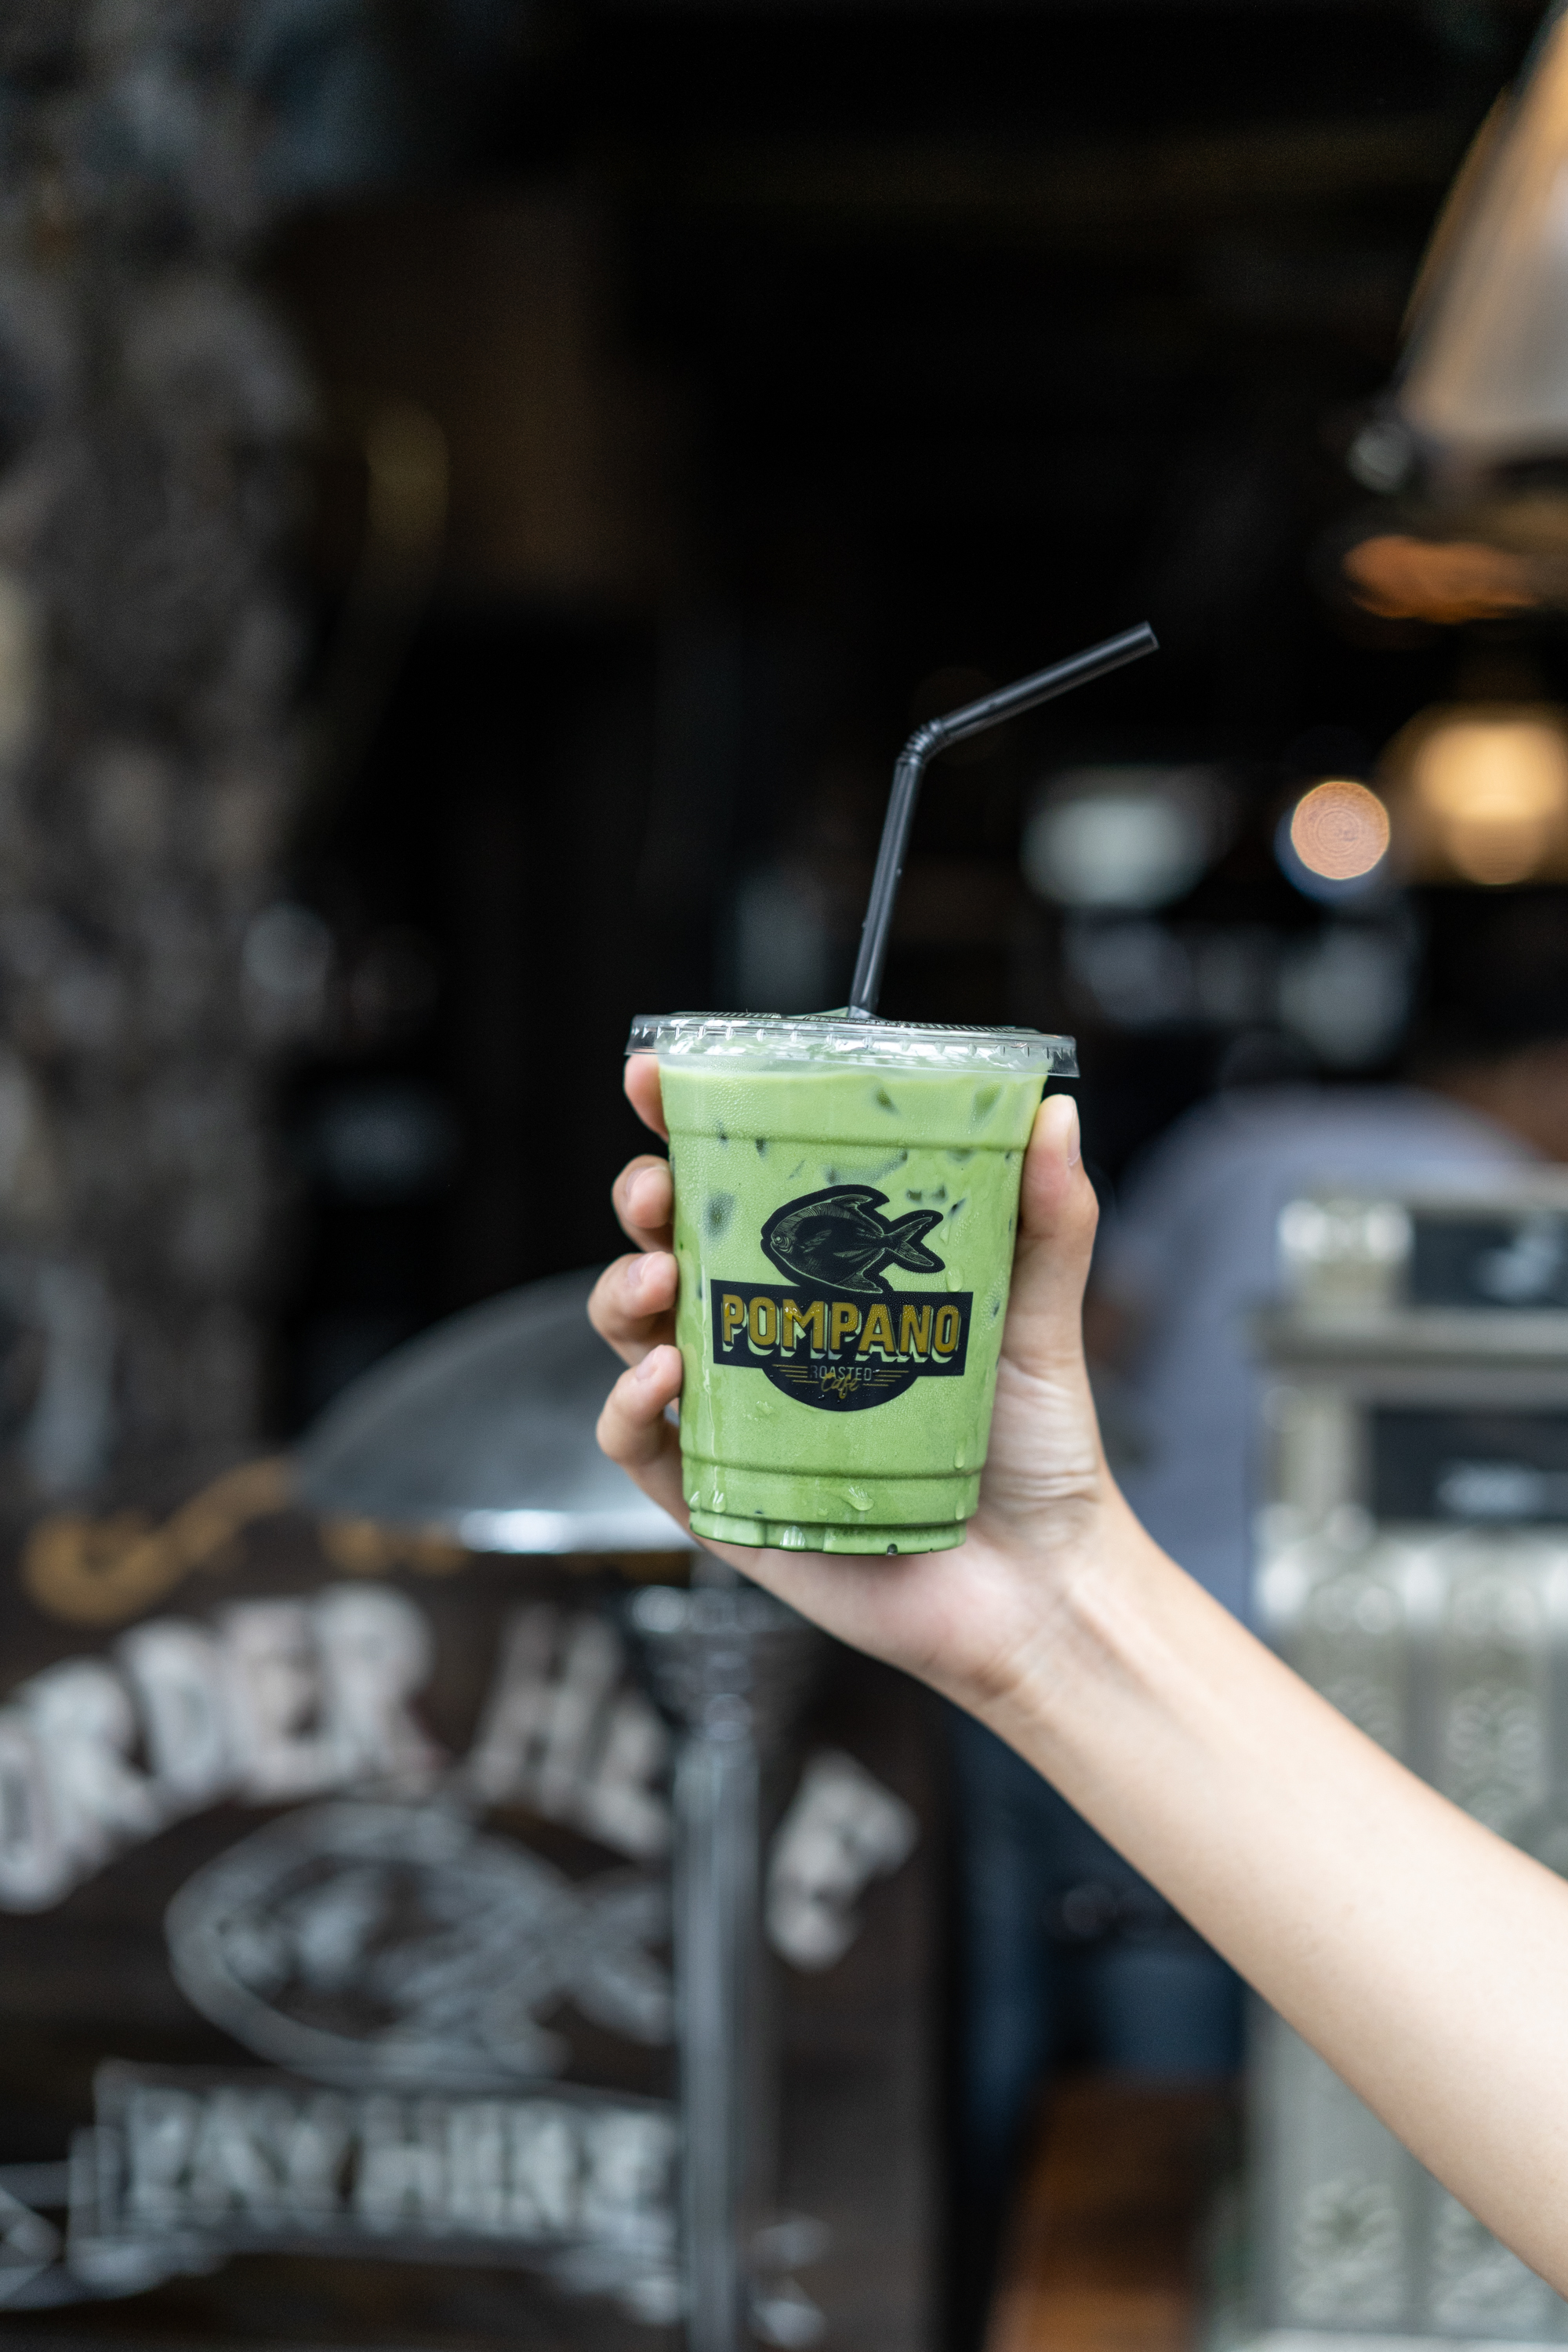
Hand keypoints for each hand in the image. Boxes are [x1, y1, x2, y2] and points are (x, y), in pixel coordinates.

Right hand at [591, 1055, 1123, 1715]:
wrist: (1040, 1586)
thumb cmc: (1034, 1452)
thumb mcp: (1038, 1318)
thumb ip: (1045, 1219)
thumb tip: (1054, 1113)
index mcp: (822, 1280)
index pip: (734, 1187)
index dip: (682, 1125)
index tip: (656, 1077)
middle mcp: (765, 1339)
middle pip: (664, 1246)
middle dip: (642, 1201)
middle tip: (657, 1187)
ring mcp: (733, 1418)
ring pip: (632, 1334)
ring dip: (621, 1292)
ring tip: (659, 1280)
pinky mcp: (719, 1499)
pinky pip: (636, 1445)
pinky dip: (626, 1404)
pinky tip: (664, 1375)